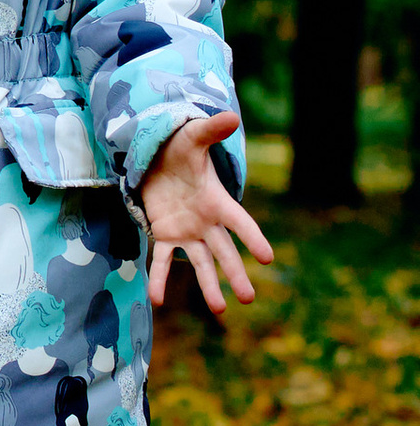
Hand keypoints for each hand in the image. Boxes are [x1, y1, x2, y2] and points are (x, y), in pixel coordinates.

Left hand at [137, 112, 272, 314]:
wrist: (157, 160)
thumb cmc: (180, 150)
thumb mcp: (192, 138)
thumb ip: (210, 131)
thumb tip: (232, 116)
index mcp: (217, 201)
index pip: (240, 222)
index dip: (253, 239)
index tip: (268, 258)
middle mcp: (206, 222)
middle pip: (224, 251)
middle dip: (236, 273)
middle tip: (249, 298)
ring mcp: (187, 232)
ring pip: (200, 263)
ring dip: (208, 285)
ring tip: (219, 309)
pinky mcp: (165, 236)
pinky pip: (163, 261)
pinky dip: (159, 279)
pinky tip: (157, 299)